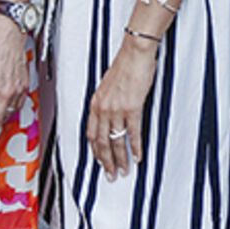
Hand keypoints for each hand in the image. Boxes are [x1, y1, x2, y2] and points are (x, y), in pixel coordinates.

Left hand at [86, 34, 158, 179]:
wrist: (135, 54)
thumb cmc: (125, 66)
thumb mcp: (108, 86)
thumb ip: (107, 103)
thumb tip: (110, 116)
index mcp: (96, 103)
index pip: (91, 134)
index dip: (95, 151)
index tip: (100, 161)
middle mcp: (103, 108)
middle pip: (101, 142)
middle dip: (106, 161)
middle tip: (111, 174)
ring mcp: (117, 109)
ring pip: (116, 141)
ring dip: (120, 159)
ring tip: (124, 170)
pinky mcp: (132, 108)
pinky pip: (132, 133)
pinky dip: (135, 148)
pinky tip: (138, 156)